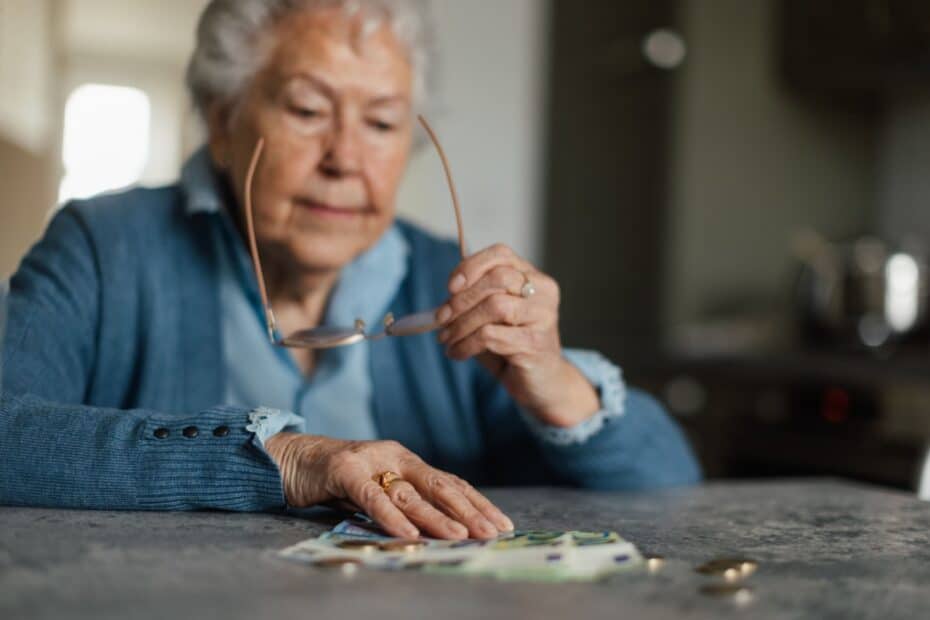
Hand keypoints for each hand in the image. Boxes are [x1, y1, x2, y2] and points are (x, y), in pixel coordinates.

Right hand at [264, 433, 513, 539]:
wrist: (289, 459)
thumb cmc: (336, 480)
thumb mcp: (377, 491)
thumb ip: (404, 504)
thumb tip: (443, 530)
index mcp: (407, 461)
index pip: (451, 483)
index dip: (478, 503)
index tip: (502, 524)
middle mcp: (394, 457)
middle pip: (440, 485)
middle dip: (470, 511)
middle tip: (493, 532)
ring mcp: (369, 461)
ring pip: (410, 493)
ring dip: (437, 517)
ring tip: (461, 536)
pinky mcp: (343, 471)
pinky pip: (371, 497)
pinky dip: (391, 516)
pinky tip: (408, 533)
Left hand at [436, 244, 599, 427]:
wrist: (540, 383)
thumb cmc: (512, 345)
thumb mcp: (491, 316)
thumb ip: (473, 300)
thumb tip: (444, 300)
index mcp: (532, 277)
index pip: (501, 254)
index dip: (471, 266)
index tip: (450, 287)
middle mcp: (543, 291)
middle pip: (498, 278)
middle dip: (462, 299)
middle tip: (441, 319)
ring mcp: (543, 316)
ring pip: (495, 306)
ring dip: (462, 324)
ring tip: (447, 340)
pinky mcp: (536, 343)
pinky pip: (492, 336)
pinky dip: (467, 345)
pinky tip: (458, 353)